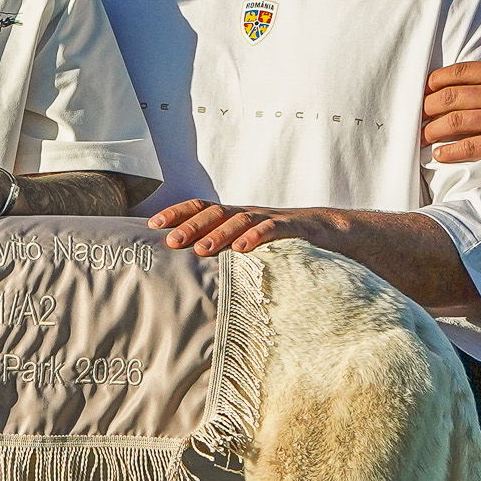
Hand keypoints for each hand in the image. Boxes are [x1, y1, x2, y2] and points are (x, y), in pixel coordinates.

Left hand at [149, 198, 343, 256]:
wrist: (328, 233)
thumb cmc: (281, 243)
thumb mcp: (248, 245)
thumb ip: (224, 252)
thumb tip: (187, 272)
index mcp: (234, 217)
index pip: (201, 208)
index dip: (177, 213)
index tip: (152, 224)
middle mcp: (248, 214)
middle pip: (215, 213)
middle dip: (191, 226)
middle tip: (171, 242)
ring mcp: (270, 218)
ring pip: (240, 220)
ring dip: (219, 234)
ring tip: (202, 250)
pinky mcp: (293, 229)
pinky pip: (272, 229)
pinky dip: (256, 237)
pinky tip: (243, 249)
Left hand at [422, 14, 480, 169]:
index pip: (462, 71)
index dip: (438, 80)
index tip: (426, 88)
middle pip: (452, 96)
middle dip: (429, 105)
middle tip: (418, 113)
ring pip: (456, 121)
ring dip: (433, 129)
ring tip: (422, 135)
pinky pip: (471, 146)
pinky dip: (451, 151)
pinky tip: (439, 154)